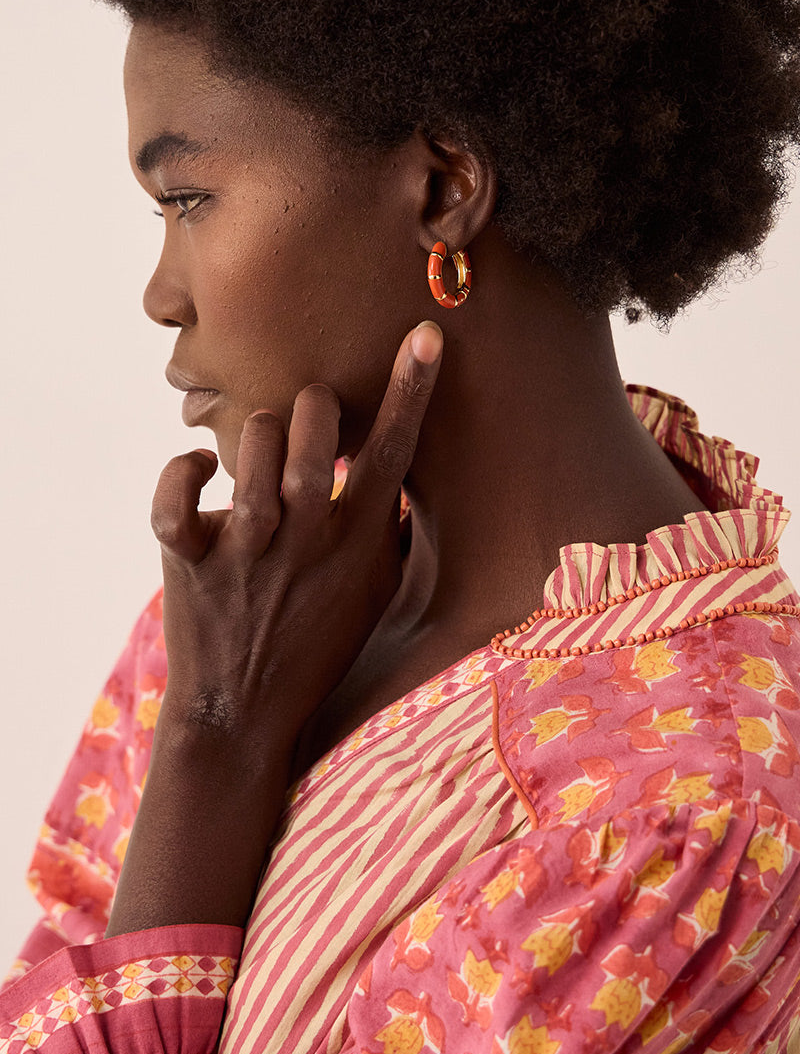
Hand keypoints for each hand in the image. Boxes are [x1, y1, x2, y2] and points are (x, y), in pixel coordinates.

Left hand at [105, 320, 442, 933]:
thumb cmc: (317, 647)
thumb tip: (394, 474)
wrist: (242, 716)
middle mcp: (305, 535)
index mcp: (357, 542)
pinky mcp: (189, 556)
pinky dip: (182, 470)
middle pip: (315, 426)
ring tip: (258, 458)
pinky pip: (176, 490)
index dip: (413, 389)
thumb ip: (387, 533)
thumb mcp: (374, 595)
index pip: (395, 452)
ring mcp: (246, 546)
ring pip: (254, 441)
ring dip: (258, 434)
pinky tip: (197, 472)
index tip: (424, 337)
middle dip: (314, 406)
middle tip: (310, 422)